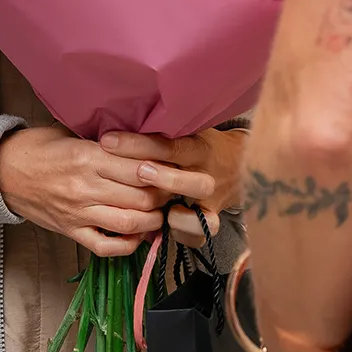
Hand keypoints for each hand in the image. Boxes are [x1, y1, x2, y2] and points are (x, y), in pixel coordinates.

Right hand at [0, 126, 173, 255]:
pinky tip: (137, 236)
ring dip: (152, 221)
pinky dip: (127, 245)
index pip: (139, 167)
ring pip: (129, 223)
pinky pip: (104, 246)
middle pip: (141, 197)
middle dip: (163, 196)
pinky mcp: (70, 231)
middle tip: (170, 190)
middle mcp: (85, 186)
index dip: (162, 170)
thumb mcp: (71, 134)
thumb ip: (104, 141)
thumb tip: (141, 144)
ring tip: (158, 213)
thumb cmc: (37, 147)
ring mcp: (78, 212)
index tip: (172, 168)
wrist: (1, 171)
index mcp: (88, 156)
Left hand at [99, 126, 246, 245]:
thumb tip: (118, 116)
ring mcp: (211, 203)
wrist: (243, 164)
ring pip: (202, 218)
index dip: (140, 144)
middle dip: (165, 178)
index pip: (171, 146)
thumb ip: (163, 128)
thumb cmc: (202, 143)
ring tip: (151, 210)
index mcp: (201, 149)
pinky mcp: (210, 221)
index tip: (108, 141)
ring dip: (176, 215)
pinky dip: (182, 233)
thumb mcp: (189, 129)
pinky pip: (199, 236)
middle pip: (193, 182)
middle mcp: (209, 178)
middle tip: (139, 172)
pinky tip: (162, 226)